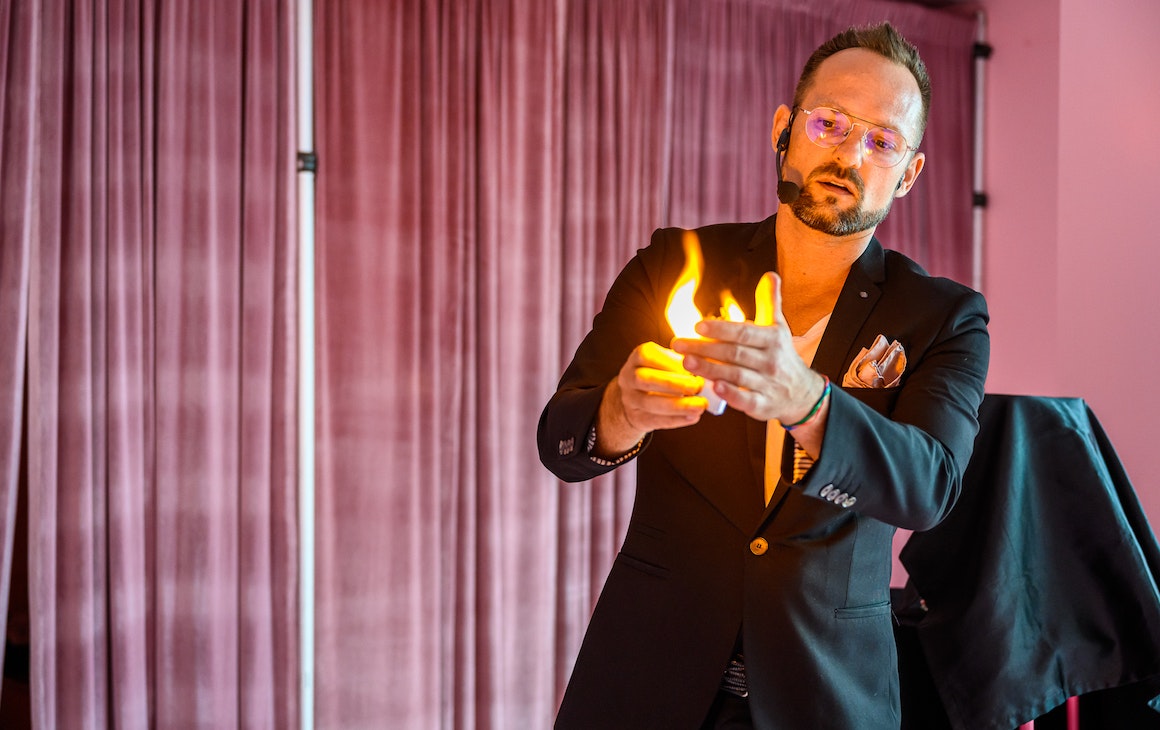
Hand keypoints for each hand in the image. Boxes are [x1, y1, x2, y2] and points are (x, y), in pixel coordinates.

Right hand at [593, 341, 707, 456]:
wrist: (640, 398)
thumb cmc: (664, 374)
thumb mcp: (670, 361)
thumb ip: (686, 362)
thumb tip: (709, 367)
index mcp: (638, 356)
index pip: (648, 356)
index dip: (670, 362)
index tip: (693, 367)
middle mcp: (628, 377)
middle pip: (644, 379)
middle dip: (672, 383)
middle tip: (697, 387)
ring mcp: (629, 399)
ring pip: (649, 403)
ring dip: (677, 405)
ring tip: (699, 406)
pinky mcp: (636, 418)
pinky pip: (654, 420)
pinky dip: (676, 420)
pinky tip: (693, 417)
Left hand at [671, 272, 824, 424]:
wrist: (802, 392)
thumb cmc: (782, 355)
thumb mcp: (779, 327)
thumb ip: (770, 302)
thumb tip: (770, 275)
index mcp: (772, 339)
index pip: (743, 332)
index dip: (720, 329)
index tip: (696, 326)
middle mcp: (770, 361)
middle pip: (734, 353)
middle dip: (704, 348)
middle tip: (678, 344)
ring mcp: (767, 384)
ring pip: (736, 375)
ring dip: (709, 369)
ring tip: (686, 362)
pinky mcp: (763, 405)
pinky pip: (746, 400)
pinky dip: (730, 394)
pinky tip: (712, 388)